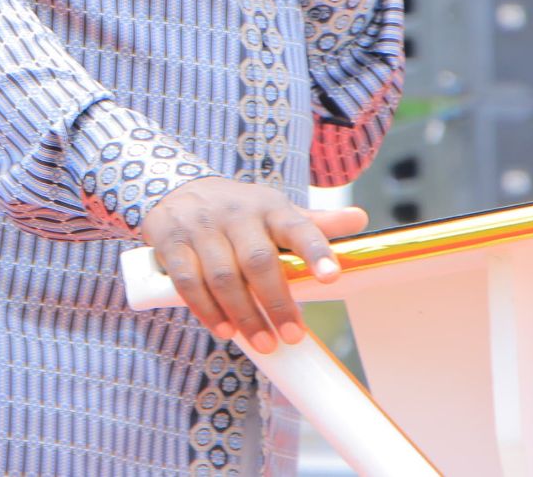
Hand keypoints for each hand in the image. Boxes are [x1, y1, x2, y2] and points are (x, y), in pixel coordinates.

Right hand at [139, 176, 366, 352]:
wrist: (180, 190)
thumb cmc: (240, 211)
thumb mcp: (277, 211)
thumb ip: (315, 223)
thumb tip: (359, 218)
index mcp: (269, 207)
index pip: (297, 227)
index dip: (316, 251)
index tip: (332, 277)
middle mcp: (236, 214)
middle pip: (258, 261)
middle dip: (276, 302)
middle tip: (291, 336)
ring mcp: (202, 227)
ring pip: (223, 276)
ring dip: (243, 314)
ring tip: (262, 342)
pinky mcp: (172, 243)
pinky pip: (189, 281)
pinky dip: (206, 310)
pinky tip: (223, 329)